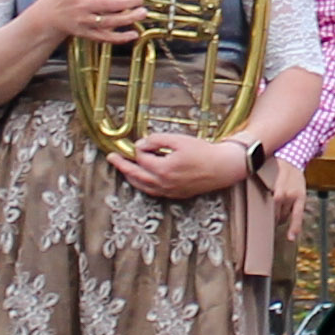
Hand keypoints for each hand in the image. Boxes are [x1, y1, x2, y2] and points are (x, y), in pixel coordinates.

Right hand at [31, 0, 159, 42]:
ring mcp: (85, 20)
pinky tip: (133, 34)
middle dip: (130, 2)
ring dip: (129, 19)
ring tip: (142, 13)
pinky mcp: (87, 33)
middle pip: (112, 4)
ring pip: (110, 22)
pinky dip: (120, 38)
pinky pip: (105, 37)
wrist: (51, 13)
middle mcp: (85, 4)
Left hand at [111, 130, 256, 199]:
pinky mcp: (175, 194)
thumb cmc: (204, 153)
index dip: (137, 149)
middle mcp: (164, 183)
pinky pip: (152, 191)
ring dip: (130, 177)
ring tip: (123, 169)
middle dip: (122, 165)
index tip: (139, 142)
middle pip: (135, 175)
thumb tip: (142, 143)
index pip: (141, 158)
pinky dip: (143, 185)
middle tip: (112, 158)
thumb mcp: (180, 139)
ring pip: (142, 186)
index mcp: (163, 169)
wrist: (223, 167)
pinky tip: (141, 180)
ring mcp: (169, 190)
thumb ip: (157, 140)